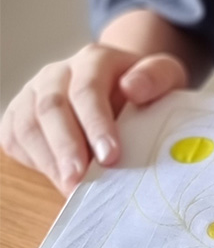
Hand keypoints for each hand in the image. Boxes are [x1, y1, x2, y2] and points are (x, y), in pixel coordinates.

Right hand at [0, 44, 187, 195]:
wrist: (124, 84)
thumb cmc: (146, 87)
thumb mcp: (165, 75)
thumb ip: (156, 77)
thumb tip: (132, 88)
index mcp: (93, 60)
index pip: (87, 90)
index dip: (96, 124)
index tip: (110, 156)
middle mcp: (57, 73)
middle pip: (51, 108)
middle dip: (66, 148)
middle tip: (80, 180)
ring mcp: (34, 94)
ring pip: (27, 126)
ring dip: (48, 160)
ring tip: (71, 187)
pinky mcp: (19, 115)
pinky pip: (14, 139)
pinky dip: (34, 161)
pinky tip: (58, 176)